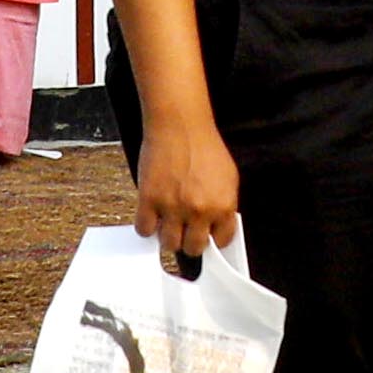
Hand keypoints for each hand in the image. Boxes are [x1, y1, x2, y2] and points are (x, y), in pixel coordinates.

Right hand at [134, 108, 240, 268]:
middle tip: (186, 230)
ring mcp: (173, 207)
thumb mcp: (228, 176)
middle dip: (190, 240)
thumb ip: (224, 204)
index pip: (222, 241)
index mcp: (223, 205)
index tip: (208, 236)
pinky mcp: (150, 200)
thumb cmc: (203, 145)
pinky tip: (153, 214)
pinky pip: (145, 230)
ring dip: (168, 235)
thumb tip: (219, 226)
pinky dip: (147, 225)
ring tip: (169, 221)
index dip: (213, 238)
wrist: (180, 124)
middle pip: (193, 248)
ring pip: (169, 244)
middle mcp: (200, 210)